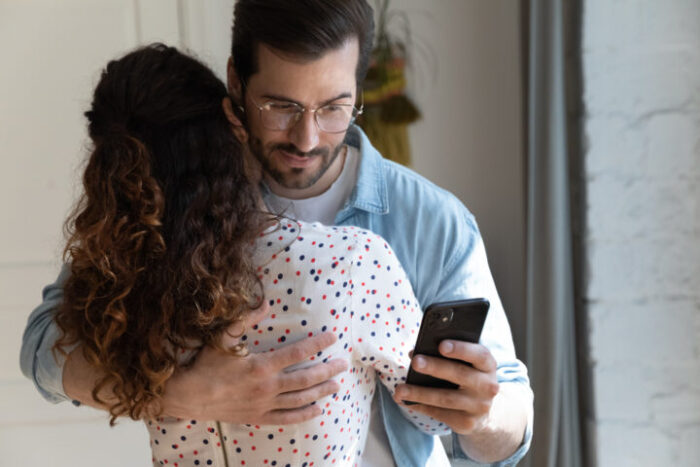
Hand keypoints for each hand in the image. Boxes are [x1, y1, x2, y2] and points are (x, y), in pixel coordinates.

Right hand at [162, 303, 347, 423]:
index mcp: (261, 366)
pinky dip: (304, 415)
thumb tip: (266, 304)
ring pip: (300, 399)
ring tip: (336, 385)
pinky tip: (317, 409)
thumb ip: (245, 320)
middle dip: (327, 370)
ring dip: (321, 391)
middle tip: (343, 364)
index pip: (298, 353)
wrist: (189, 395)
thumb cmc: (206, 364)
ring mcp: (264, 404)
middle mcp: (267, 387)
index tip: (332, 337)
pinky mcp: (258, 417)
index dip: (318, 343)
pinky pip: (287, 418)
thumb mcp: (223, 338)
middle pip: (306, 378)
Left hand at [393, 340, 498, 433]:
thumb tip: (414, 353)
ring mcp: (479, 407)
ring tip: (400, 389)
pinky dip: (420, 406)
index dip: (461, 349)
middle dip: (435, 368)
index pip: (479, 355)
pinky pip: (439, 414)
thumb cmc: (468, 377)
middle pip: (460, 374)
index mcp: (488, 365)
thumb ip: (448, 355)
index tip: (441, 345)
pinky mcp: (467, 423)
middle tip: (415, 362)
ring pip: (445, 398)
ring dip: (420, 393)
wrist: (484, 411)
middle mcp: (488, 386)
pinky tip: (406, 401)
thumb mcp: (467, 364)